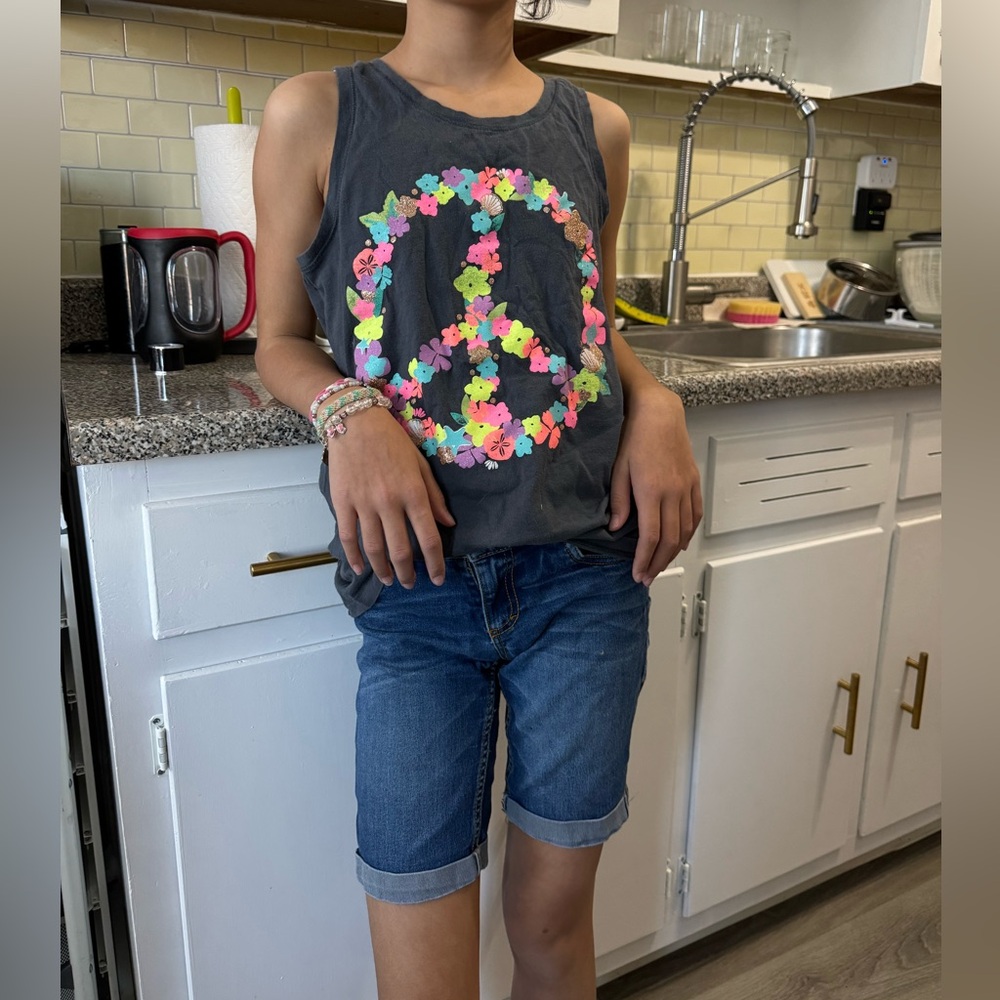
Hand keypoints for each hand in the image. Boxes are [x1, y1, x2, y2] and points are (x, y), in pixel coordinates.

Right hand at [326, 406, 454, 587]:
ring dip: (383, 570)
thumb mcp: (420, 464)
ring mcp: (364, 504)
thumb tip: (448, 524)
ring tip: (390, 580)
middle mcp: (389, 503)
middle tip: (410, 584)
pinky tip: (361, 568)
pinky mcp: (342, 502)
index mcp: (413, 493)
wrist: (354, 420)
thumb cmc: (392, 440)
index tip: (438, 578)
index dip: (435, 563)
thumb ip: (434, 496)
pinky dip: (354, 557)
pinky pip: (348, 537)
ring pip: (374, 549)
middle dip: (408, 574)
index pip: (429, 538)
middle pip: (401, 551)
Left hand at [608, 385, 702, 585]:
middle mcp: (673, 493)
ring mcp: (686, 487)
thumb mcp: (618, 469)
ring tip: (660, 564)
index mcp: (651, 492)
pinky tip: (680, 542)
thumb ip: (618, 501)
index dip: (645, 559)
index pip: (650, 536)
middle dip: (658, 562)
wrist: (659, 413)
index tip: (638, 574)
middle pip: (669, 539)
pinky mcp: (694, 481)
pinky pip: (695, 514)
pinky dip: (688, 533)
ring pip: (685, 530)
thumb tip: (616, 529)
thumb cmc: (633, 436)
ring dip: (673, 552)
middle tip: (647, 577)